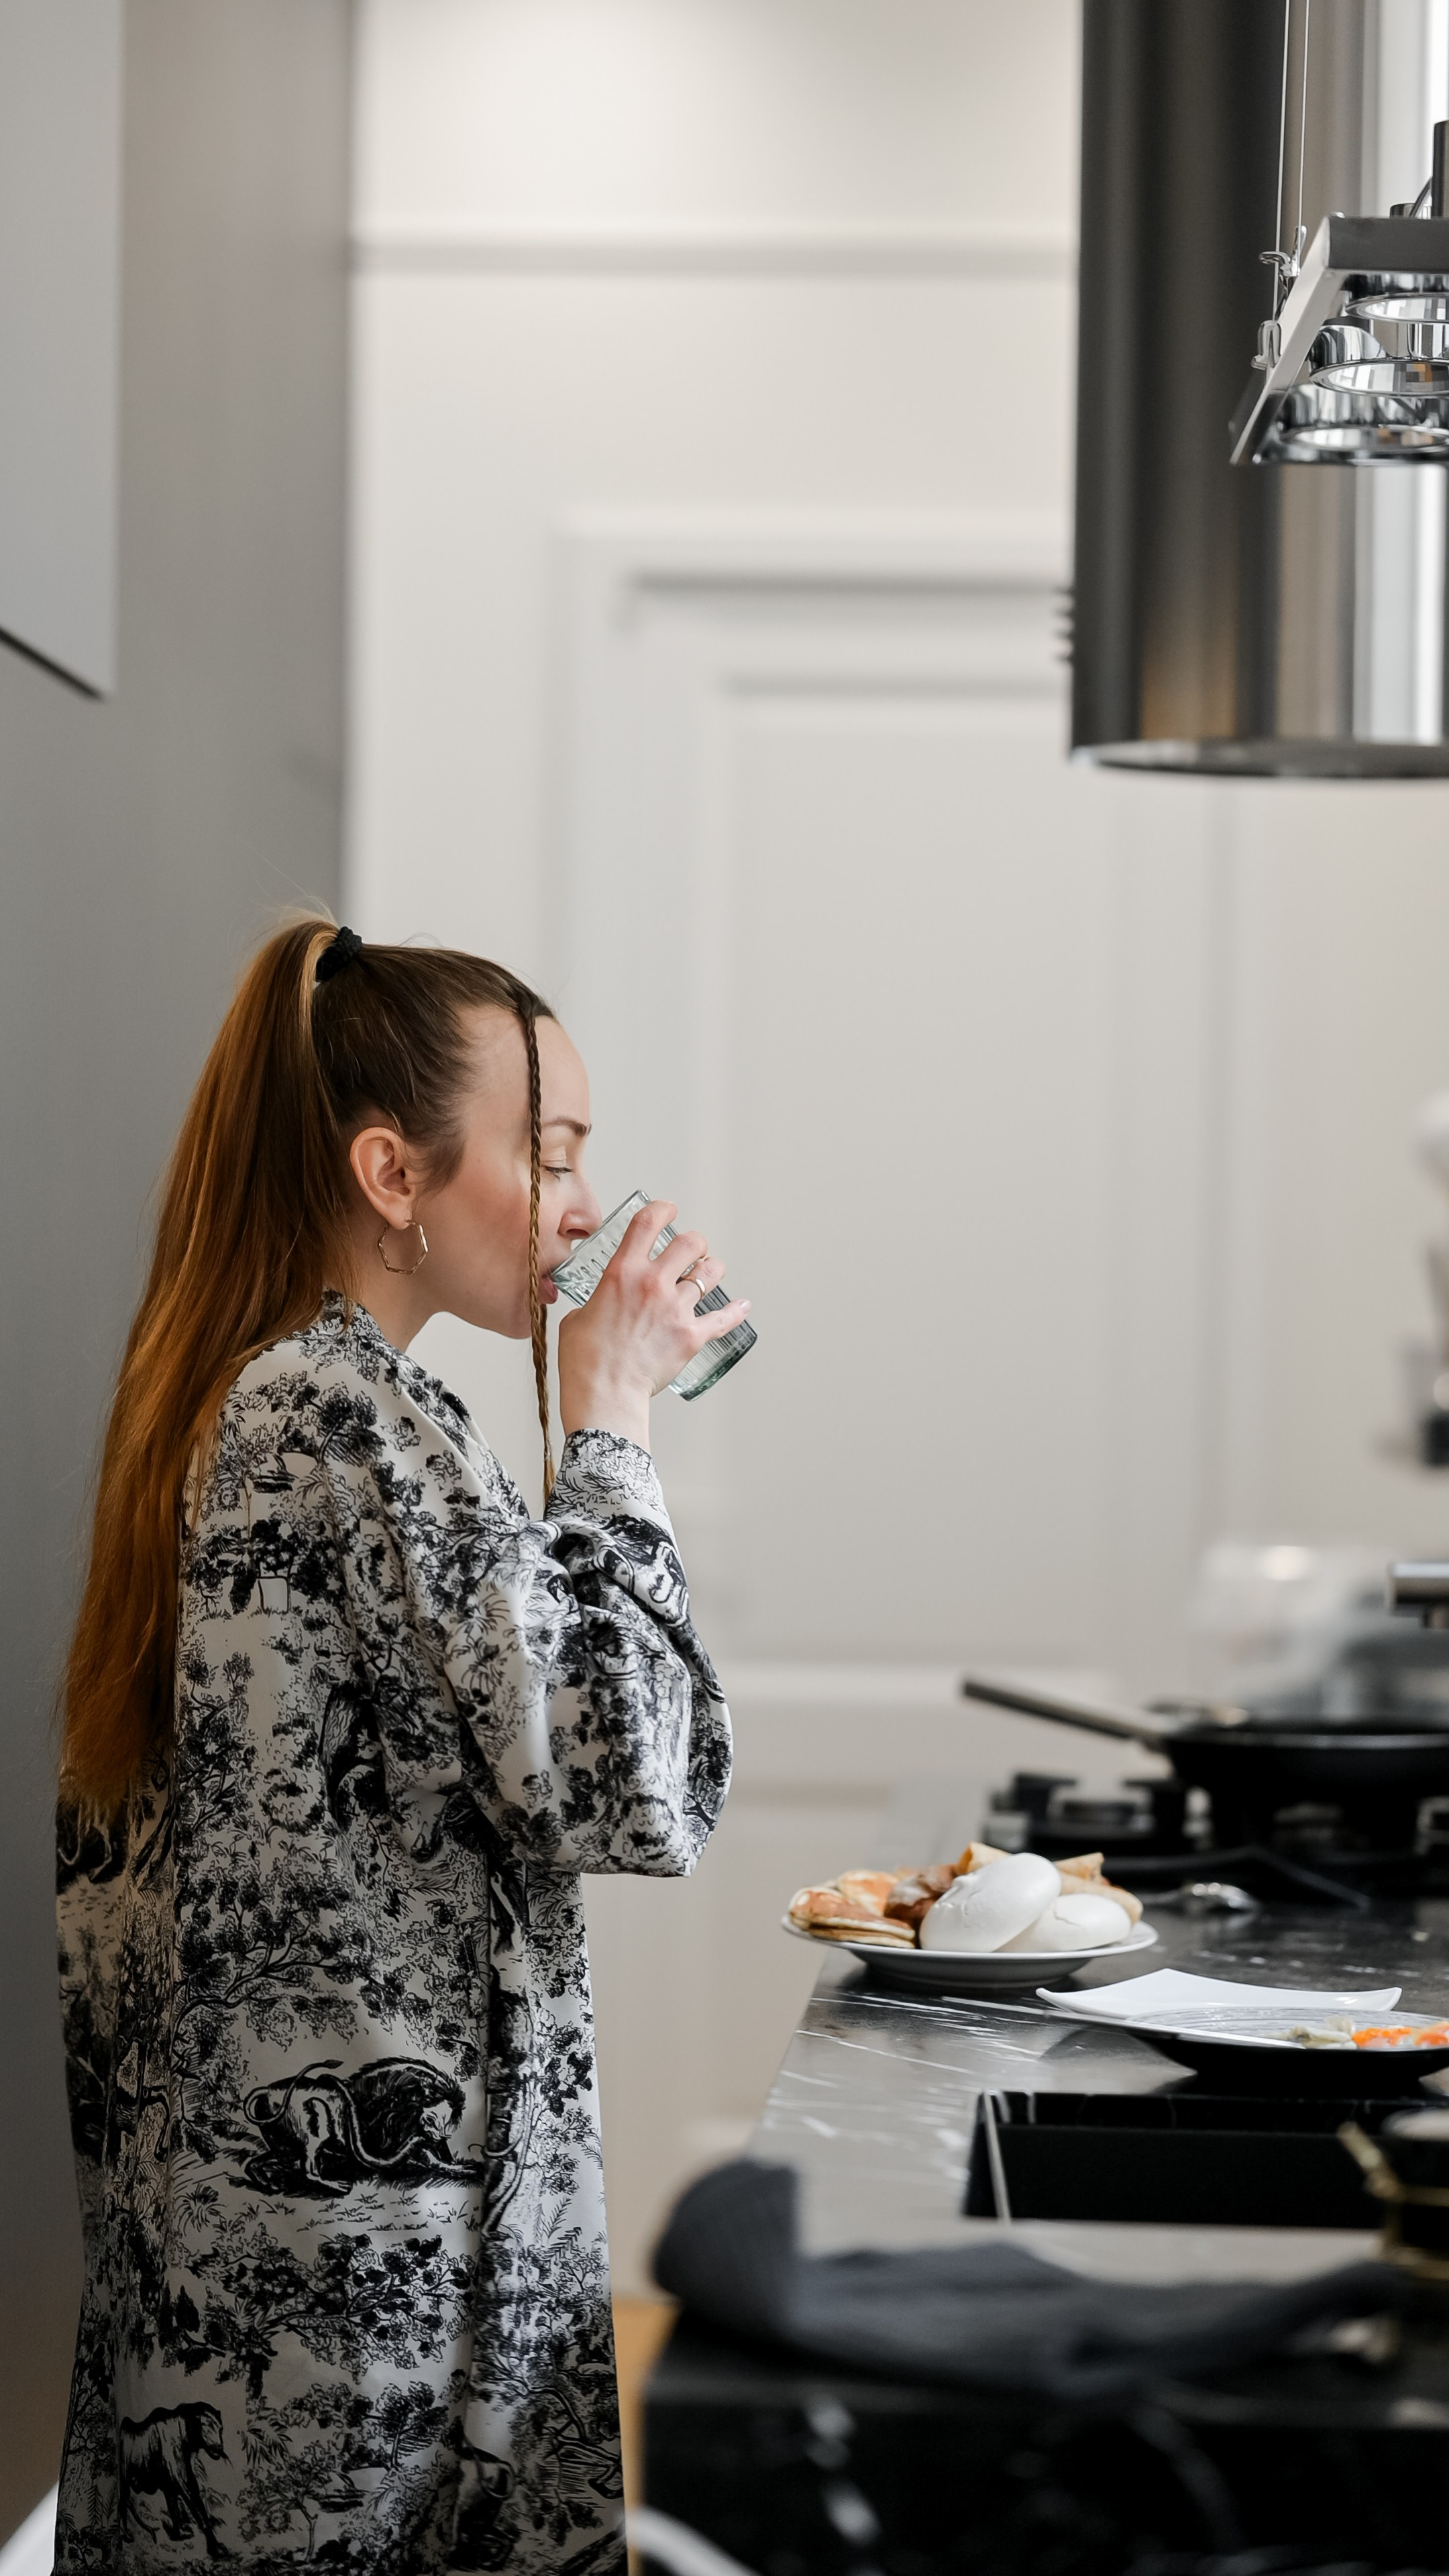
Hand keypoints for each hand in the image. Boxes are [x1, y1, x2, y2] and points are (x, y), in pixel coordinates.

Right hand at [556, 1199, 749, 1446]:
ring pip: (710, 1275)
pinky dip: (736, 1312)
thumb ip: (595, 1302)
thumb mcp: (577, 1318)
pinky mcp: (691, 1336)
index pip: (648, 1223)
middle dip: (694, 1243)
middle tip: (692, 1250)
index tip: (668, 1210)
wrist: (604, 1395)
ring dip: (712, 1270)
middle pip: (689, 1243)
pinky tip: (743, 1306)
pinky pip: (723, 1318)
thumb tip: (601, 1305)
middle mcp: (653, 1284)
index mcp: (621, 1273)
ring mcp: (675, 1309)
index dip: (662, 1209)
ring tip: (709, 1273)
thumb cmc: (585, 1362)